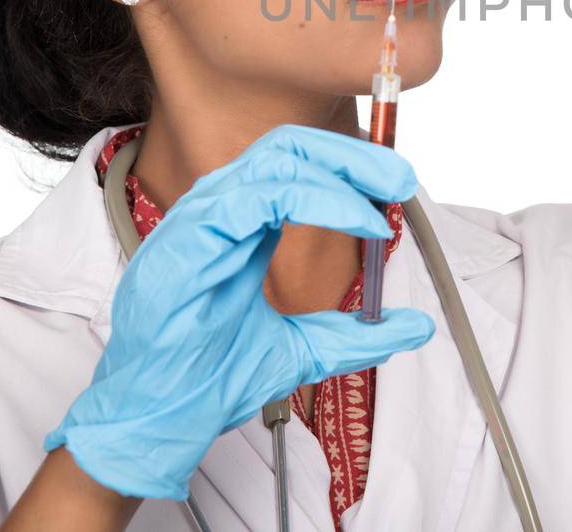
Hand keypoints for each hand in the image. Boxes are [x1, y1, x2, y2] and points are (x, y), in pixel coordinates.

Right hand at [43, 124, 434, 499]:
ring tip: (382, 206)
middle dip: (353, 156)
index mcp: (240, 225)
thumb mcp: (302, 351)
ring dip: (340, 175)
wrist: (157, 422)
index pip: (296, 166)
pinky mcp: (187, 242)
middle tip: (401, 180)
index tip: (396, 189)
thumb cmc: (204, 379)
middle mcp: (219, 212)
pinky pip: (255, 198)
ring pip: (276, 162)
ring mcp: (200, 222)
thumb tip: (414, 327)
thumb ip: (355, 335)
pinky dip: (314, 200)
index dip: (349, 166)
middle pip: (290, 148)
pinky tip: (351, 222)